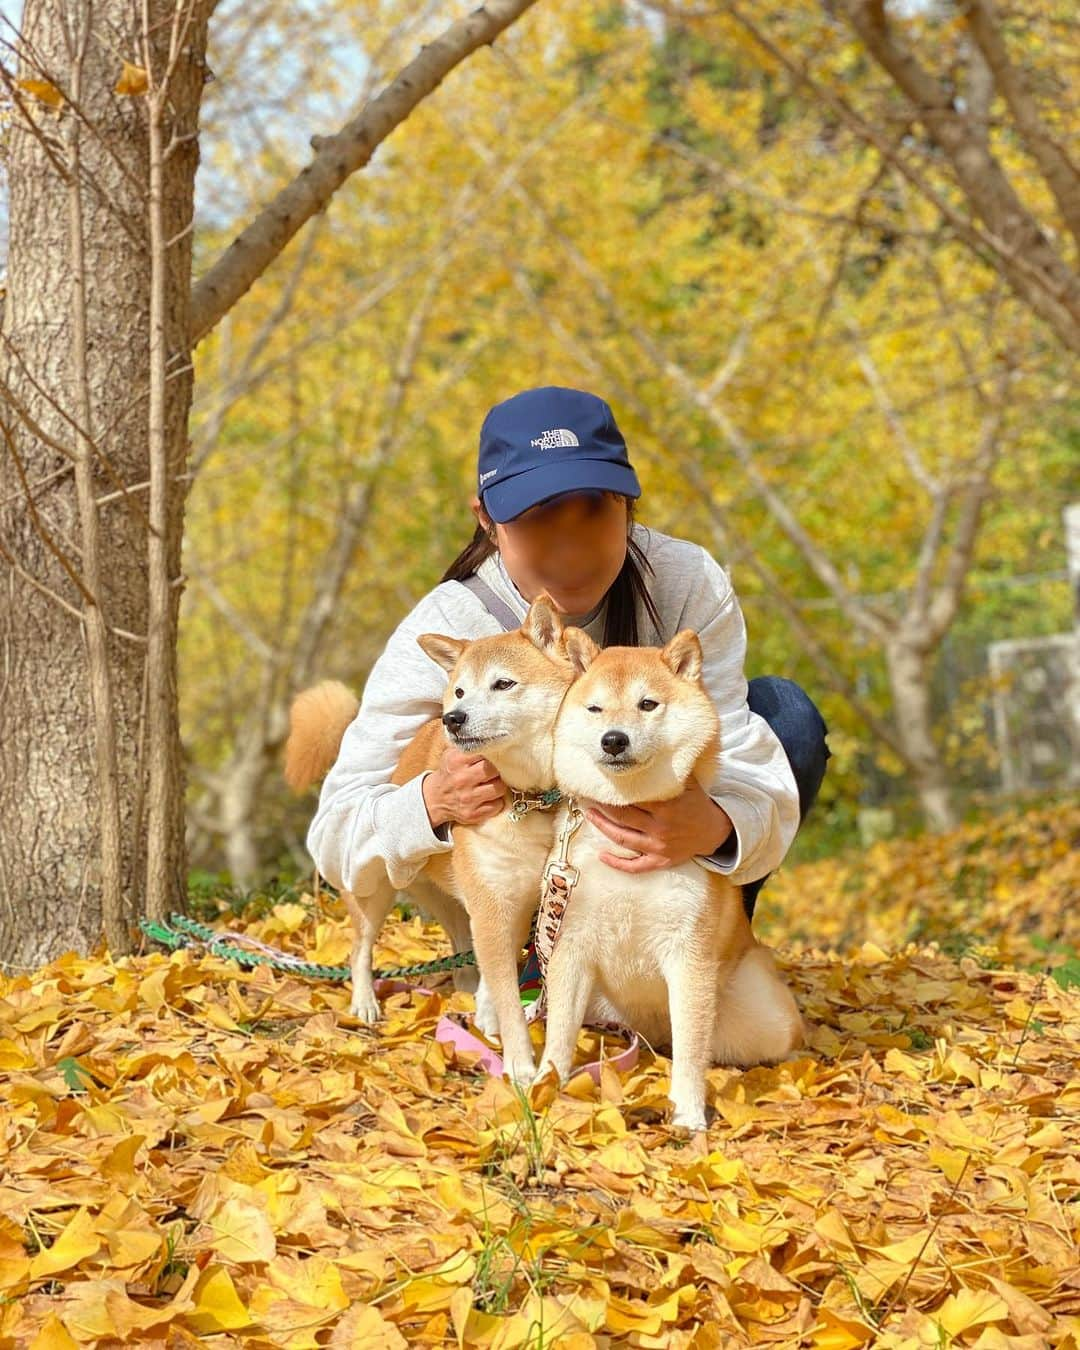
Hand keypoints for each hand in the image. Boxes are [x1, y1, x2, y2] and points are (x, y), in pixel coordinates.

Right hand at [422, 745, 504, 827]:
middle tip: (496, 770)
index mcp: (456, 761)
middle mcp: (462, 779)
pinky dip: (497, 801)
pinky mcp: (473, 814)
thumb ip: (469, 745)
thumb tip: (491, 735)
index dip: (494, 752)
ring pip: (499, 788)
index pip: (485, 751)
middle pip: (494, 770)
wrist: (435, 798)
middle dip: (498, 769)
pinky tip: (490, 796)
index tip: (498, 753)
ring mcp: (468, 798)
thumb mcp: (452, 754)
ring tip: (493, 782)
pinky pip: (497, 805)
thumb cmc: (449, 773)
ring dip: (499, 785)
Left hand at [585, 778, 732, 873]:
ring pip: (623, 839)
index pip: (634, 796)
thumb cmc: (698, 805)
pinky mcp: (660, 861)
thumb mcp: (689, 783)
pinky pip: (635, 866)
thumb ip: (671, 770)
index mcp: (666, 807)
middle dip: (603, 806)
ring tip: (589, 814)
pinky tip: (601, 856)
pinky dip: (617, 864)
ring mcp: (659, 847)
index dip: (615, 789)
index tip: (602, 779)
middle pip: (623, 816)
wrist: (715, 832)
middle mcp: (660, 828)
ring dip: (603, 827)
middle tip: (589, 795)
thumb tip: (655, 750)